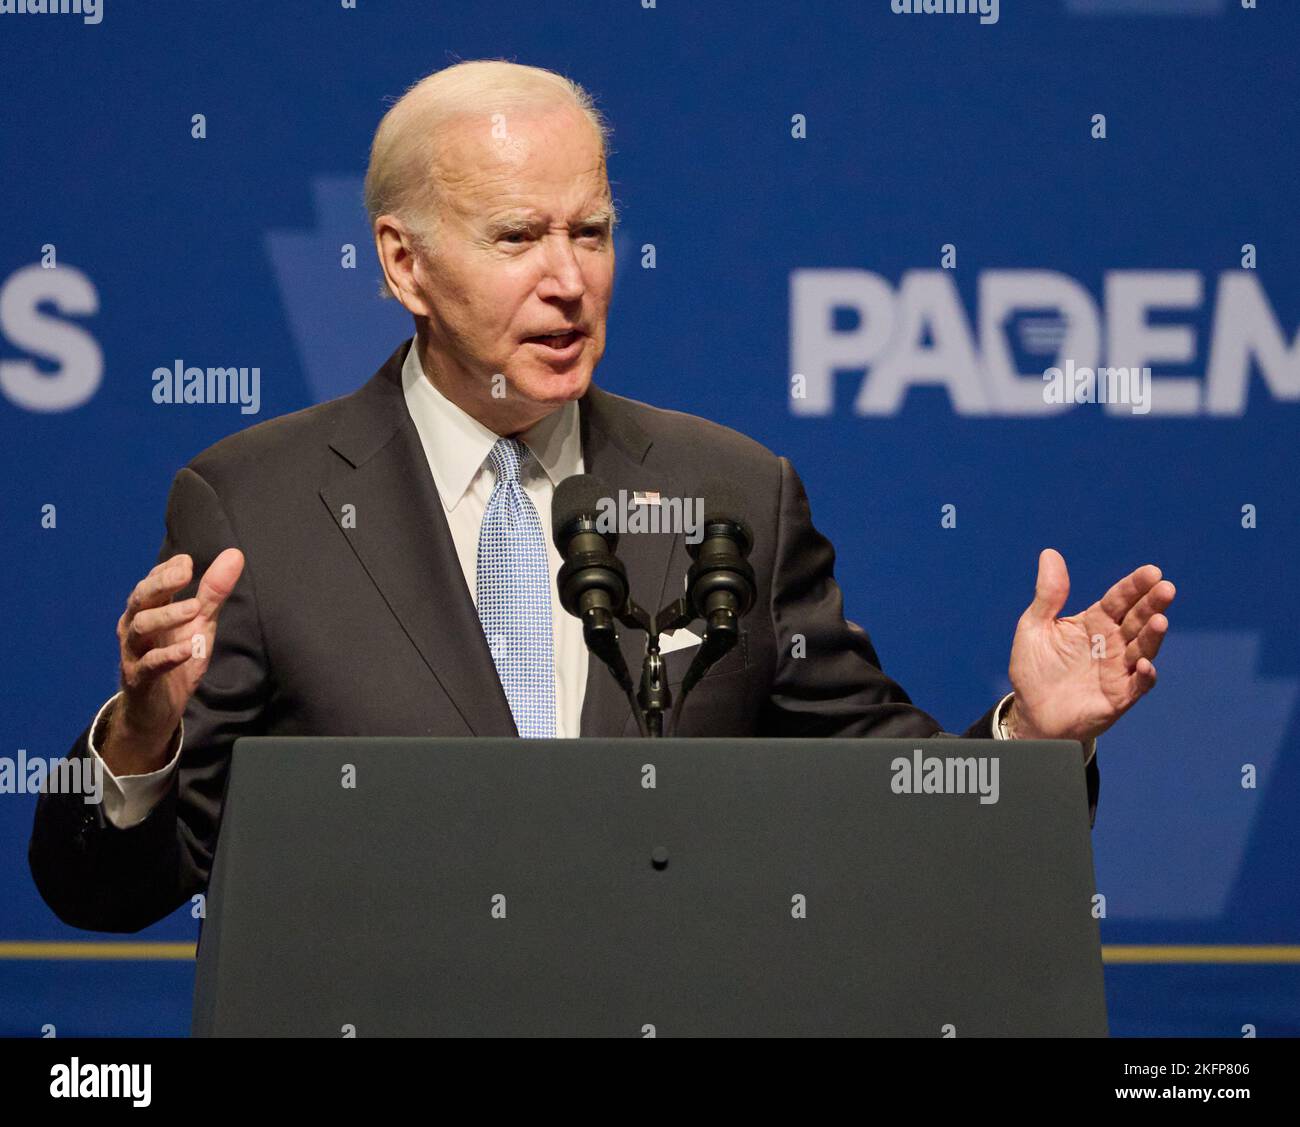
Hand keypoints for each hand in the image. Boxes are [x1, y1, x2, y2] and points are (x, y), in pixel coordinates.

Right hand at [103, 549, 244, 773]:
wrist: (157, 708)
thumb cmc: (177, 657)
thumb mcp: (200, 623)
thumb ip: (213, 592)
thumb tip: (235, 555)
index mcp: (148, 610)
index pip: (151, 582)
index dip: (167, 570)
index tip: (187, 562)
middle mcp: (135, 626)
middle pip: (139, 598)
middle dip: (161, 584)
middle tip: (186, 574)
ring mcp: (134, 653)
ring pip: (139, 627)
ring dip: (167, 615)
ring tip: (195, 609)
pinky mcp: (139, 679)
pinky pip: (149, 665)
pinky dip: (168, 655)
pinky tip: (188, 648)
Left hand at [1005, 549, 1174, 743]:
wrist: (1032, 714)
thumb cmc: (1035, 669)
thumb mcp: (1034, 627)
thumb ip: (1048, 594)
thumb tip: (1049, 553)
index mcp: (1094, 622)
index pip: (1118, 600)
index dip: (1134, 586)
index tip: (1151, 571)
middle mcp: (1113, 643)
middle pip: (1136, 620)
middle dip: (1152, 604)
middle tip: (1165, 588)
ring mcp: (1118, 670)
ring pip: (1142, 649)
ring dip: (1152, 636)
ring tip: (1159, 620)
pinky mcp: (1118, 697)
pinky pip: (1136, 686)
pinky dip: (1143, 676)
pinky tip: (1145, 664)